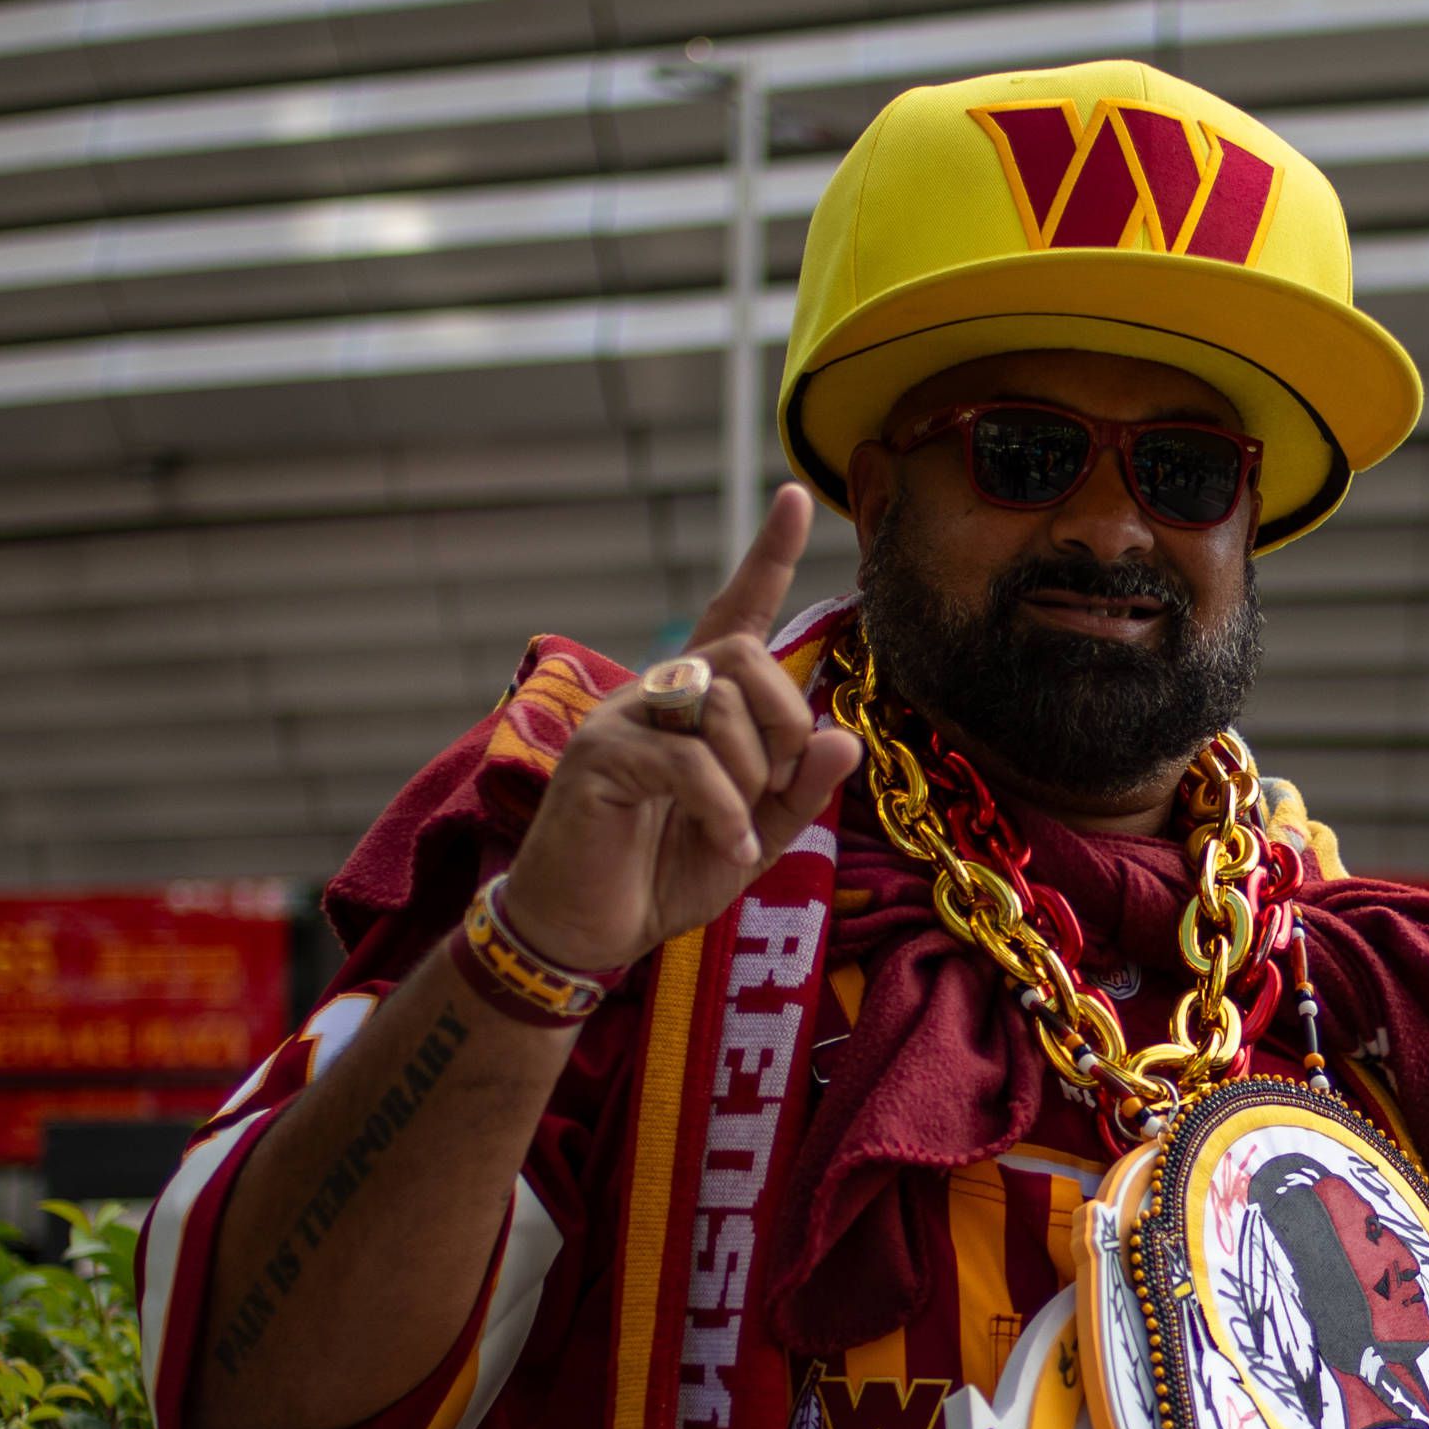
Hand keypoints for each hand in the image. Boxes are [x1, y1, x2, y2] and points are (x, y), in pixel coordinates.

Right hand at [494, 485, 863, 974]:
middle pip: (748, 657)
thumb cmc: (662, 875)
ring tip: (738, 829)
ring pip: (720, 702)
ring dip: (752, 774)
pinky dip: (723, 810)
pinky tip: (723, 847)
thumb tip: (842, 736)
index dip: (768, 556)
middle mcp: (656, 693)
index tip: (798, 498)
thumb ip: (798, 789)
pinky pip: (688, 759)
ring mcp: (623, 719)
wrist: (586, 930)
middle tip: (779, 785)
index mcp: (695, 703)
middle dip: (786, 723)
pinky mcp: (601, 757)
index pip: (736, 613)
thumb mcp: (754, 836)